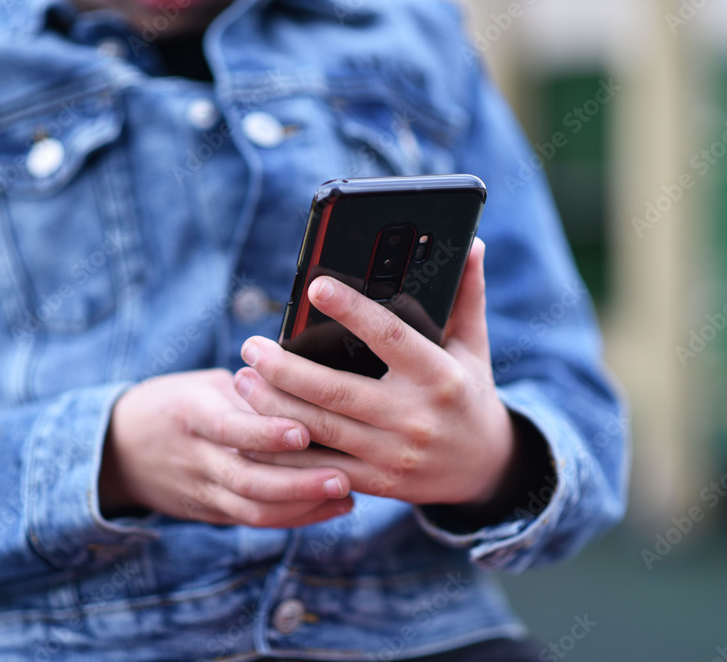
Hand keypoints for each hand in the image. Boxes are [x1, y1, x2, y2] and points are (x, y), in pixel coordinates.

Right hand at [98, 369, 352, 526]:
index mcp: (189, 415)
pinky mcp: (208, 513)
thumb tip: (308, 385)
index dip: (266, 432)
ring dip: (303, 506)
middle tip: (342, 477)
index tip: (305, 430)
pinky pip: (254, 520)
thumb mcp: (203, 385)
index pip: (228, 428)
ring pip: (253, 510)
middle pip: (247, 480)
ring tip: (346, 494)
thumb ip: (249, 393)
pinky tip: (329, 507)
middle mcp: (194, 458)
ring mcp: (200, 491)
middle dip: (298, 483)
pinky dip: (294, 517)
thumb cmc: (174, 404)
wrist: (118, 449)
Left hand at [233, 239, 524, 508]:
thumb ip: (467, 296)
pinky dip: (286, 450)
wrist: (485, 468)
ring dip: (273, 405)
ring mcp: (393, 454)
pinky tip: (256, 429)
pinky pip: (321, 467)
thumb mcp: (473, 347)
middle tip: (250, 346)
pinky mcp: (377, 482)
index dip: (352, 310)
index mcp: (438, 376)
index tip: (315, 286)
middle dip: (284, 369)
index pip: (390, 336)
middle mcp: (415, 417)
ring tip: (241, 380)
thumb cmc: (469, 395)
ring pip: (320, 429)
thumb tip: (471, 244)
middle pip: (336, 390)